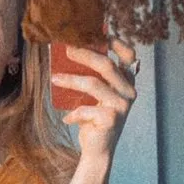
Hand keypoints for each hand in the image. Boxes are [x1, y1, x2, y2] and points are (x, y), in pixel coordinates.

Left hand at [52, 37, 137, 160]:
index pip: (129, 56)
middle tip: (66, 50)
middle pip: (106, 65)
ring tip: (54, 79)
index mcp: (127, 83)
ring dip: (70, 80)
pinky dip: (74, 113)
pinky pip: (86, 108)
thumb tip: (69, 50)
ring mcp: (122, 106)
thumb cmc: (93, 119)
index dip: (116, 42)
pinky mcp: (111, 119)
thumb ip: (93, 76)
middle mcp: (129, 92)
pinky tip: (67, 119)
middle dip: (84, 54)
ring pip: (93, 84)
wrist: (98, 150)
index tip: (98, 34)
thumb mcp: (95, 95)